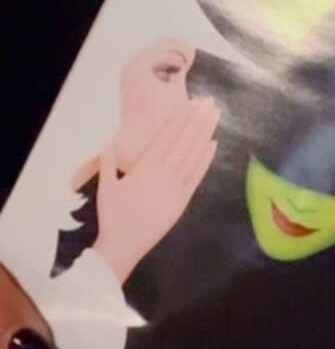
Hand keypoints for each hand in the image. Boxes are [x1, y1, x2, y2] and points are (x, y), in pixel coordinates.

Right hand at [94, 97, 218, 284]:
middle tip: (209, 102)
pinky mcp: (182, 200)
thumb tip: (109, 147)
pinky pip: (197, 175)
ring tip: (214, 116)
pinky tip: (213, 144)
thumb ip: (107, 166)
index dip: (179, 119)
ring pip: (194, 154)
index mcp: (145, 167)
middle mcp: (163, 173)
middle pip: (184, 141)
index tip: (190, 104)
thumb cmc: (113, 217)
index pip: (166, 137)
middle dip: (197, 120)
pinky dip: (206, 159)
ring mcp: (175, 186)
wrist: (124, 246)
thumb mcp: (106, 188)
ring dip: (205, 134)